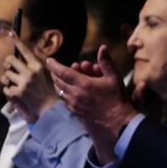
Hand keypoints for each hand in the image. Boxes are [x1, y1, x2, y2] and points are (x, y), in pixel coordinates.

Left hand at [1, 40, 59, 123]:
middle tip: (10, 69)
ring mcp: (23, 82)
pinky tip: (17, 95)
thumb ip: (39, 67)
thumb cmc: (52, 94)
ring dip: (8, 80)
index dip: (17, 42)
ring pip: (6, 75)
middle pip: (10, 60)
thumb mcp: (49, 76)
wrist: (52, 110)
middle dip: (8, 64)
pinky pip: (6, 89)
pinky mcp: (18, 92)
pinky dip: (9, 92)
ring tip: (15, 85)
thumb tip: (31, 56)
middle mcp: (30, 72)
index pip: (26, 51)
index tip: (10, 34)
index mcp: (39, 66)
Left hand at [47, 46, 137, 163]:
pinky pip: (64, 100)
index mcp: (83, 83)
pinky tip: (64, 91)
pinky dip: (61, 93)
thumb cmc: (117, 97)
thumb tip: (102, 47)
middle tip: (53, 68)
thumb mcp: (114, 77)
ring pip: (58, 91)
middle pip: (58, 81)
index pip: (62, 72)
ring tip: (57, 78)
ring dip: (56, 83)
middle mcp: (75, 94)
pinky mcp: (76, 111)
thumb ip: (106, 62)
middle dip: (54, 73)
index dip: (54, 65)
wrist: (118, 120)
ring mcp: (74, 103)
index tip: (49, 60)